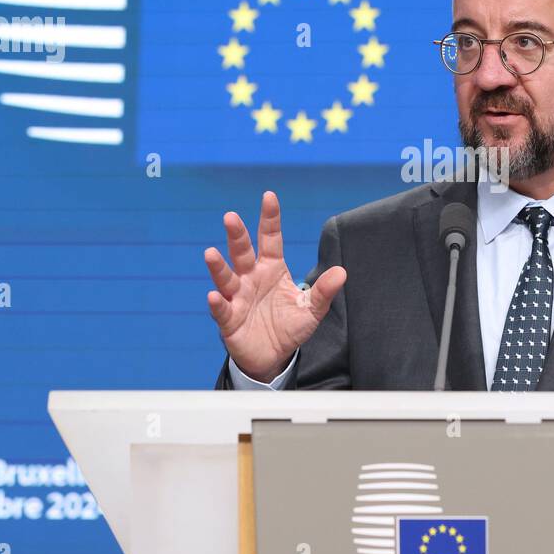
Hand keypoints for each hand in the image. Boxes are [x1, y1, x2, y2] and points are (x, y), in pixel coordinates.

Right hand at [204, 191, 345, 380]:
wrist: (272, 356)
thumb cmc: (289, 326)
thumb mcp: (311, 310)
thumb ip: (323, 291)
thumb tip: (342, 272)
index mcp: (272, 269)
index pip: (270, 239)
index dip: (269, 219)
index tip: (269, 196)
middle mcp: (251, 278)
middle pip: (242, 252)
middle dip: (237, 235)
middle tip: (231, 217)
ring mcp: (237, 297)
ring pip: (226, 277)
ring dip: (218, 266)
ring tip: (211, 253)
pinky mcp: (228, 319)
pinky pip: (221, 309)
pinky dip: (217, 303)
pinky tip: (214, 296)